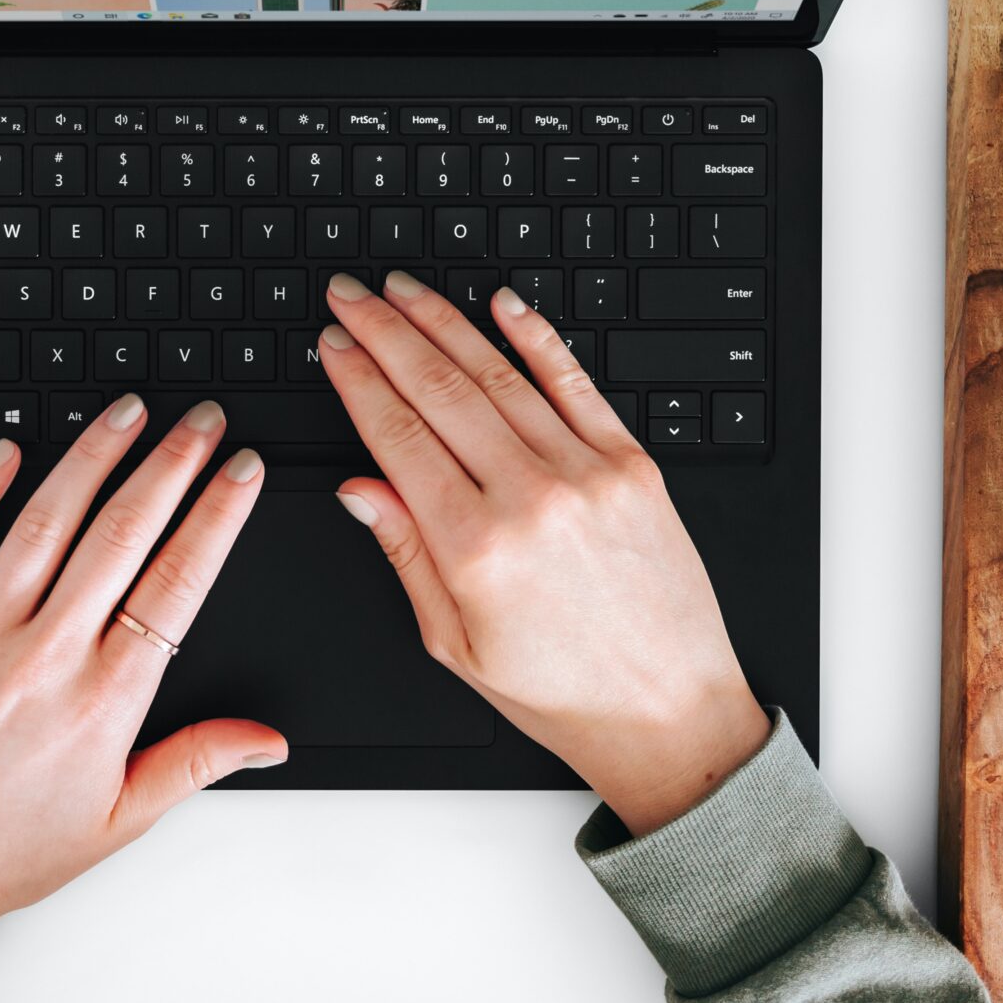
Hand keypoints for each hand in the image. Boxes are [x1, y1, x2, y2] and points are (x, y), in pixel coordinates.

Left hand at [0, 397, 282, 948]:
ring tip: (129, 412)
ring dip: (93, 456)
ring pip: (45, 523)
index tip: (243, 472)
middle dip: (172, 465)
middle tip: (203, 421)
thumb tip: (269, 739)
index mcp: (103, 703)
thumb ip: (196, 763)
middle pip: (122, 535)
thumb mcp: (118, 819)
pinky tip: (9, 450)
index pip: (178, 584)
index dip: (217, 517)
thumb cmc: (5, 850)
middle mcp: (43, 659)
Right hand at [318, 272, 768, 835]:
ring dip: (444, 323)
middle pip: (439, 391)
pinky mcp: (633, 466)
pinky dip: (536, 338)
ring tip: (404, 291)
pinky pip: (576, 384)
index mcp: (475, 549)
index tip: (333, 346)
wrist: (669, 711)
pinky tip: (502, 304)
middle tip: (351, 296)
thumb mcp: (457, 644)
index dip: (357, 381)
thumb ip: (406, 555)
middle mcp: (530, 500)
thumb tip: (359, 489)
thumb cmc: (565, 693)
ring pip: (499, 375)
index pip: (397, 437)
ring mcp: (587, 474)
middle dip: (385, 333)